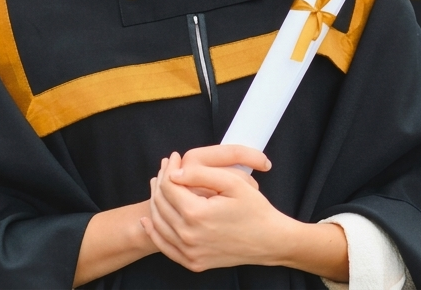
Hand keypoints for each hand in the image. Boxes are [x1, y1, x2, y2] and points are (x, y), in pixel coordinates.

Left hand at [141, 146, 348, 280]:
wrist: (270, 241)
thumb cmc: (256, 211)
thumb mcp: (234, 184)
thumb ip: (202, 174)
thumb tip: (175, 172)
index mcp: (197, 214)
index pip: (169, 186)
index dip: (168, 168)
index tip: (173, 157)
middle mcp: (188, 236)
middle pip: (161, 204)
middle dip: (160, 182)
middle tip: (165, 168)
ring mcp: (189, 252)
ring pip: (159, 224)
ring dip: (155, 203)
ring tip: (159, 187)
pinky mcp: (193, 262)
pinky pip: (165, 246)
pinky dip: (154, 232)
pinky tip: (149, 220)